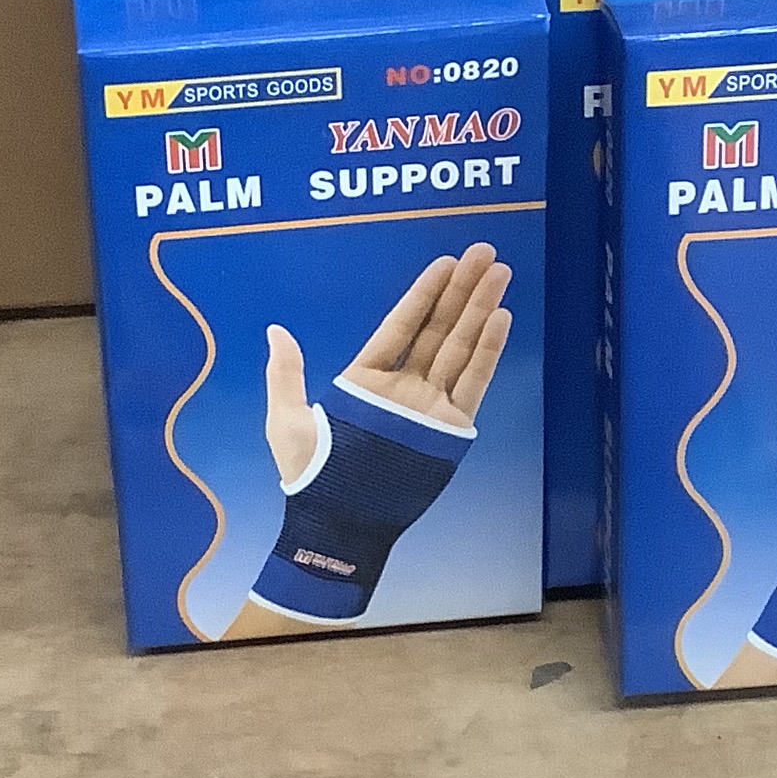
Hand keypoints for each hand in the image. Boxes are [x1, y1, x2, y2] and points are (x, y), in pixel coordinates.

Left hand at [265, 242, 513, 480]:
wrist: (337, 524)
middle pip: (438, 328)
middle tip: (486, 253)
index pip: (401, 325)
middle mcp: (403, 388)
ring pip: (460, 348)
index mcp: (366, 380)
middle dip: (462, 290)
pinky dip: (488, 351)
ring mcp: (428, 407)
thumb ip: (286, 374)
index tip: (446, 262)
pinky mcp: (448, 429)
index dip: (423, 293)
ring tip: (500, 274)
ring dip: (481, 310)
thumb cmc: (310, 476)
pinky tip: (501, 319)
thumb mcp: (287, 420)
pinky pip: (472, 383)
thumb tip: (275, 331)